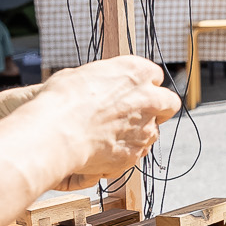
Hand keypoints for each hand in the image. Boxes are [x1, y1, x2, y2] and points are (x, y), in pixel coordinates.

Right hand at [32, 56, 180, 186]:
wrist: (57, 132)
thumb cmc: (63, 99)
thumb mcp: (84, 74)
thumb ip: (105, 80)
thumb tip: (102, 85)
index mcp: (138, 72)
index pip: (154, 76)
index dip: (143, 86)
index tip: (131, 91)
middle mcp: (150, 99)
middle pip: (168, 104)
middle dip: (157, 109)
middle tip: (136, 113)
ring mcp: (145, 128)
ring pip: (153, 131)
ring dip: (139, 132)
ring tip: (109, 134)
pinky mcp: (135, 153)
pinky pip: (136, 153)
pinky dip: (124, 152)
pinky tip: (102, 149)